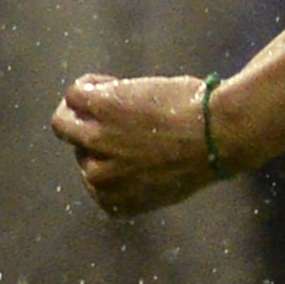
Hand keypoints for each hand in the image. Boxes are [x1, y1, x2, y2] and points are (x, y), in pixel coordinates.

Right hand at [51, 73, 228, 215]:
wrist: (220, 133)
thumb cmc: (208, 155)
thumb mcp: (169, 183)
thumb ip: (140, 179)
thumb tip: (128, 158)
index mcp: (117, 200)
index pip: (93, 180)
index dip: (108, 158)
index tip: (130, 146)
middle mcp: (99, 176)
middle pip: (79, 150)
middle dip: (98, 134)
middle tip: (122, 119)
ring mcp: (95, 140)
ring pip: (63, 122)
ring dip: (82, 110)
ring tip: (107, 99)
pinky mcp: (97, 107)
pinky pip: (75, 93)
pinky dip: (91, 84)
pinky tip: (112, 83)